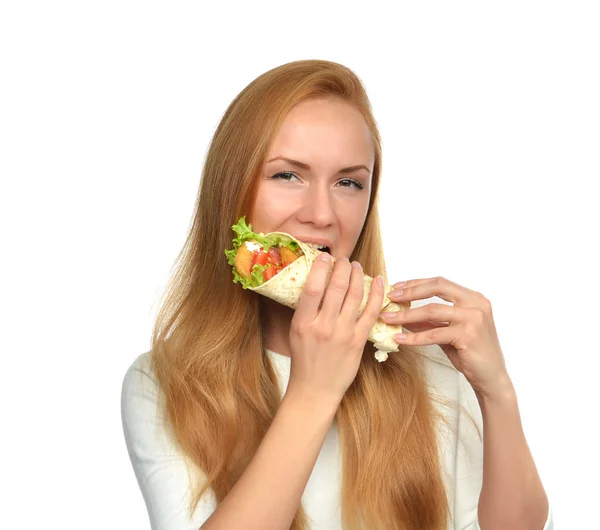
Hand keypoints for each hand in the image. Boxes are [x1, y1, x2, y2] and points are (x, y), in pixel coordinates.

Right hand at [286, 254, 384, 405]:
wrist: (315, 390)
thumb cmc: (304, 361)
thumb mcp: (296, 332)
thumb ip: (306, 310)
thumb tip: (317, 284)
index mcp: (303, 323)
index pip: (313, 287)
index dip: (321, 267)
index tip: (326, 256)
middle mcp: (323, 326)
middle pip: (336, 287)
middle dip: (342, 267)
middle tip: (344, 259)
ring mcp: (343, 334)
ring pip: (355, 296)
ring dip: (358, 276)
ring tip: (356, 266)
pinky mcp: (358, 341)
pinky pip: (371, 312)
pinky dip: (376, 294)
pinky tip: (378, 282)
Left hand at [380, 277, 511, 397]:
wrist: (491, 378)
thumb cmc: (471, 354)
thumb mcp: (448, 332)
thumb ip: (429, 321)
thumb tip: (403, 313)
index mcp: (473, 298)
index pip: (440, 283)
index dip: (417, 283)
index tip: (397, 287)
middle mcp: (476, 303)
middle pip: (437, 287)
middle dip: (410, 291)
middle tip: (390, 297)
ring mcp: (474, 318)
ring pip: (431, 310)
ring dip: (406, 315)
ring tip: (387, 318)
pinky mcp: (468, 335)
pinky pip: (433, 334)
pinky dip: (414, 337)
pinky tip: (400, 339)